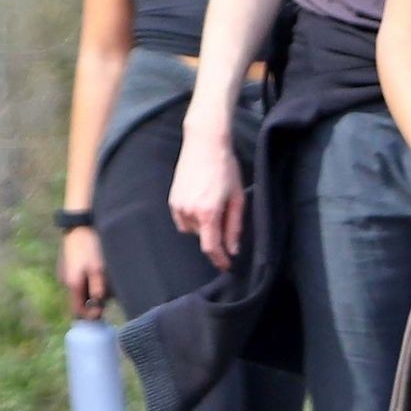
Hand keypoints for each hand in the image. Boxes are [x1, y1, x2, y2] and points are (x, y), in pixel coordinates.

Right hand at [58, 227, 109, 317]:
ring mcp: (66, 272)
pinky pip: (80, 279)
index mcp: (72, 284)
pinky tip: (100, 270)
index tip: (104, 311)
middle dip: (94, 301)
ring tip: (106, 279)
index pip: (78, 311)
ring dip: (93, 290)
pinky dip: (90, 280)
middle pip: (80, 300)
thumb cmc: (90, 246)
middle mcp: (66, 281)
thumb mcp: (98, 269)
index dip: (90, 315)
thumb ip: (98, 289)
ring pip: (81, 289)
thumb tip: (98, 307)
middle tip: (110, 293)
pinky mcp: (69, 265)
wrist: (79, 224)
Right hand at [169, 123, 244, 271]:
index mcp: (208, 212)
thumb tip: (233, 249)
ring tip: (214, 204)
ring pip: (192, 230)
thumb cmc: (226, 168)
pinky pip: (183, 221)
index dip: (219, 260)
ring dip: (204, 226)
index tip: (227, 266)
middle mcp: (189, 212)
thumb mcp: (237, 198)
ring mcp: (178, 206)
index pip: (211, 248)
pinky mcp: (172, 200)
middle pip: (203, 238)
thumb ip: (234, 227)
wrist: (204, 144)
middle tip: (226, 217)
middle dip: (216, 235)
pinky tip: (202, 202)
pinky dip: (193, 219)